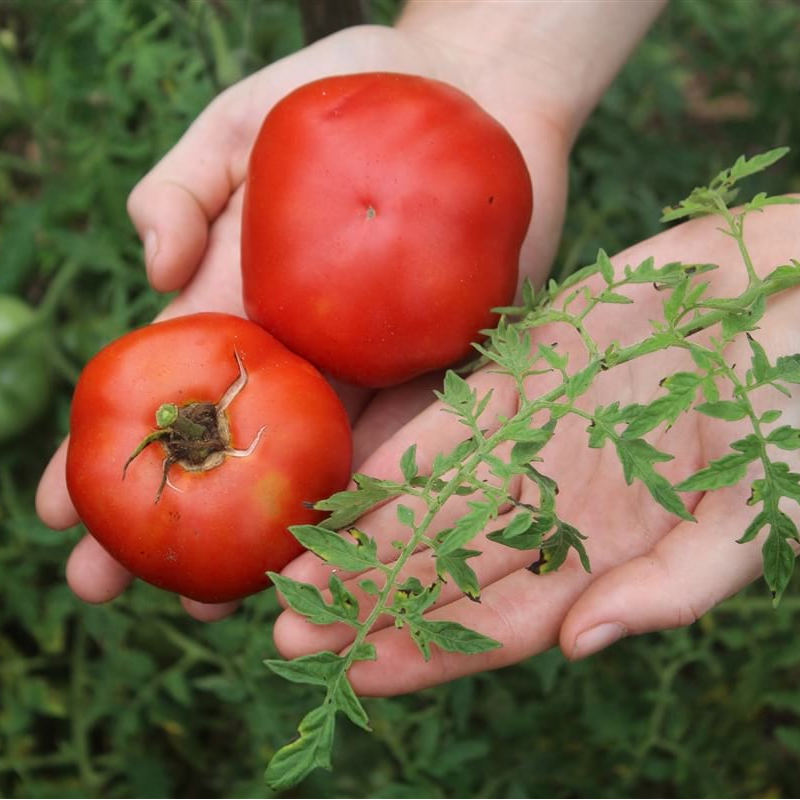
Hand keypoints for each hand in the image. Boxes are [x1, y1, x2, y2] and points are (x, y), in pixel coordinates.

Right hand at [36, 19, 575, 618]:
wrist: (471, 91)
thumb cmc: (348, 92)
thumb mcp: (243, 119)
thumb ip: (185, 185)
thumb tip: (153, 270)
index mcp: (246, 304)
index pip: (165, 389)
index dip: (108, 447)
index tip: (59, 509)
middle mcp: (304, 354)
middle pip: (227, 451)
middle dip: (165, 519)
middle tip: (109, 587)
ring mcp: (374, 371)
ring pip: (312, 472)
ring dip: (261, 542)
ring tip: (211, 606)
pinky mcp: (450, 371)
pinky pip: (410, 443)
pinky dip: (372, 499)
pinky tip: (333, 557)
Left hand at [273, 201, 799, 695]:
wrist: (787, 297)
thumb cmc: (787, 411)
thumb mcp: (755, 511)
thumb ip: (676, 585)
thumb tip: (581, 643)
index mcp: (607, 548)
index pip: (499, 618)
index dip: (428, 650)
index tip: (357, 671)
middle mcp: (557, 499)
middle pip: (447, 569)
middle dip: (372, 606)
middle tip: (291, 637)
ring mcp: (536, 436)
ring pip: (433, 506)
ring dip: (365, 544)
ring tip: (295, 579)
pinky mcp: (526, 369)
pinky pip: (449, 424)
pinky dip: (397, 462)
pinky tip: (344, 495)